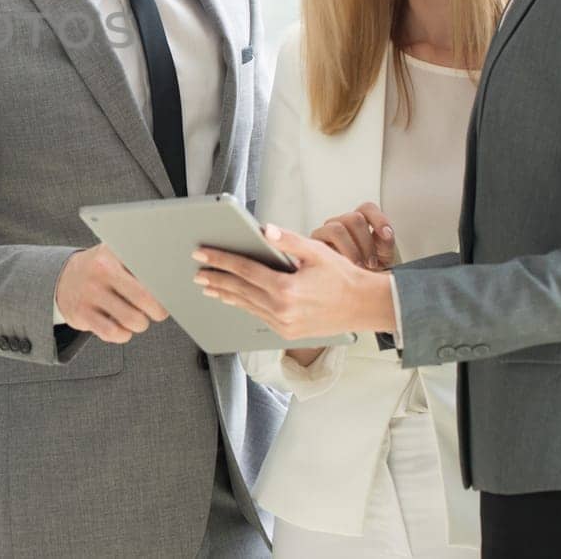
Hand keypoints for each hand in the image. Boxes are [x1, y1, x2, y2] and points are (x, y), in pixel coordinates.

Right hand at [54, 244, 168, 343]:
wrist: (60, 279)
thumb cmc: (99, 269)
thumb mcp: (114, 255)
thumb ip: (139, 261)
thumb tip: (175, 276)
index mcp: (112, 253)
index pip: (148, 270)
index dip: (165, 285)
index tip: (172, 292)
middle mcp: (100, 271)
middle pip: (144, 298)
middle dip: (158, 311)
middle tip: (159, 311)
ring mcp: (90, 293)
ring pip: (132, 320)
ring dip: (141, 324)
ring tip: (138, 318)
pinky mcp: (81, 315)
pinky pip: (114, 333)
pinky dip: (123, 335)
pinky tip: (121, 327)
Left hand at [194, 225, 396, 340]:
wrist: (363, 306)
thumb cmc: (342, 276)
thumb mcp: (316, 251)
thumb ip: (287, 240)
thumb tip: (262, 229)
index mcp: (287, 288)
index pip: (244, 270)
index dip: (220, 260)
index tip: (201, 253)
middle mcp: (282, 310)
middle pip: (239, 290)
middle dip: (215, 279)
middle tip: (197, 271)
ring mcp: (283, 325)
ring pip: (246, 305)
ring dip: (225, 294)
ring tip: (208, 285)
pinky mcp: (287, 333)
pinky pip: (258, 315)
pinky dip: (243, 305)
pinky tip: (233, 298)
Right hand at [310, 202, 395, 270]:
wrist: (354, 290)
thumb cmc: (368, 271)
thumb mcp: (383, 256)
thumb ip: (386, 241)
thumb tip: (386, 234)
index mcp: (360, 223)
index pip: (367, 208)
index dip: (378, 219)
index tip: (387, 235)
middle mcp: (342, 223)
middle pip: (354, 218)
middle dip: (366, 242)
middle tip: (372, 262)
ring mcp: (327, 232)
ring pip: (338, 228)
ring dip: (351, 249)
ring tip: (358, 265)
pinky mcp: (314, 242)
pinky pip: (323, 240)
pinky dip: (338, 253)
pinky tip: (345, 264)